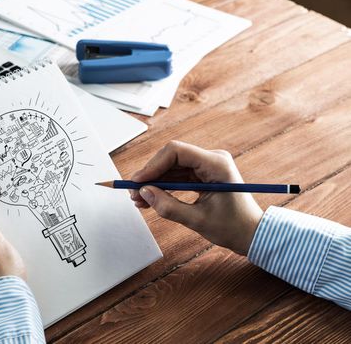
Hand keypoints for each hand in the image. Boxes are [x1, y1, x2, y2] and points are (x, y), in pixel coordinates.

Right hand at [130, 141, 262, 254]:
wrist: (253, 234)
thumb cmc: (234, 228)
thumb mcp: (197, 220)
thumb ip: (168, 206)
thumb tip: (144, 193)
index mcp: (216, 164)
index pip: (176, 152)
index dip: (153, 165)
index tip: (137, 182)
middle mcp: (212, 159)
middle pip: (171, 158)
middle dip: (150, 175)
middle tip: (133, 193)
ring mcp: (207, 166)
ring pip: (172, 167)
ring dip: (154, 182)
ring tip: (139, 199)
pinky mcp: (203, 175)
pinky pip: (178, 175)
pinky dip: (164, 186)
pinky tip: (150, 198)